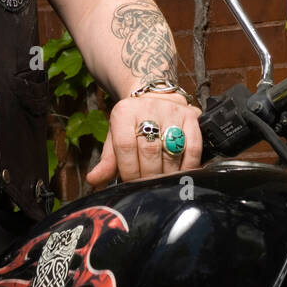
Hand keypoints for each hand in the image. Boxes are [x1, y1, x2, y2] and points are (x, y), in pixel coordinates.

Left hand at [87, 94, 202, 185]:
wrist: (155, 99)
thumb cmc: (132, 125)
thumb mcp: (115, 138)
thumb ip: (107, 161)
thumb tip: (94, 180)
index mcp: (124, 112)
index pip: (125, 145)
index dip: (129, 169)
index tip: (131, 183)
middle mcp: (148, 107)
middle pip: (149, 150)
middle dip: (149, 175)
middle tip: (148, 187)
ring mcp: (171, 111)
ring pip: (171, 150)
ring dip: (168, 173)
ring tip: (163, 183)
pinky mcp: (191, 116)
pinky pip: (193, 146)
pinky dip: (189, 165)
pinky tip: (182, 174)